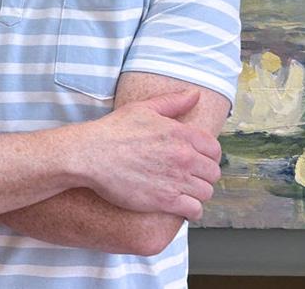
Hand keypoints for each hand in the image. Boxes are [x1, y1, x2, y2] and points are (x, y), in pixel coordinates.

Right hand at [78, 90, 221, 220]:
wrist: (90, 155)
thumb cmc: (113, 131)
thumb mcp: (142, 109)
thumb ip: (172, 102)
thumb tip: (195, 94)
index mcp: (181, 134)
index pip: (214, 149)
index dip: (207, 155)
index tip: (197, 158)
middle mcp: (184, 157)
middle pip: (212, 172)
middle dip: (203, 174)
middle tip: (189, 175)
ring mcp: (176, 180)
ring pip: (206, 192)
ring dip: (198, 192)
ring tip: (185, 190)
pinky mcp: (166, 201)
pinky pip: (194, 210)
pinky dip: (191, 210)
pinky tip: (181, 205)